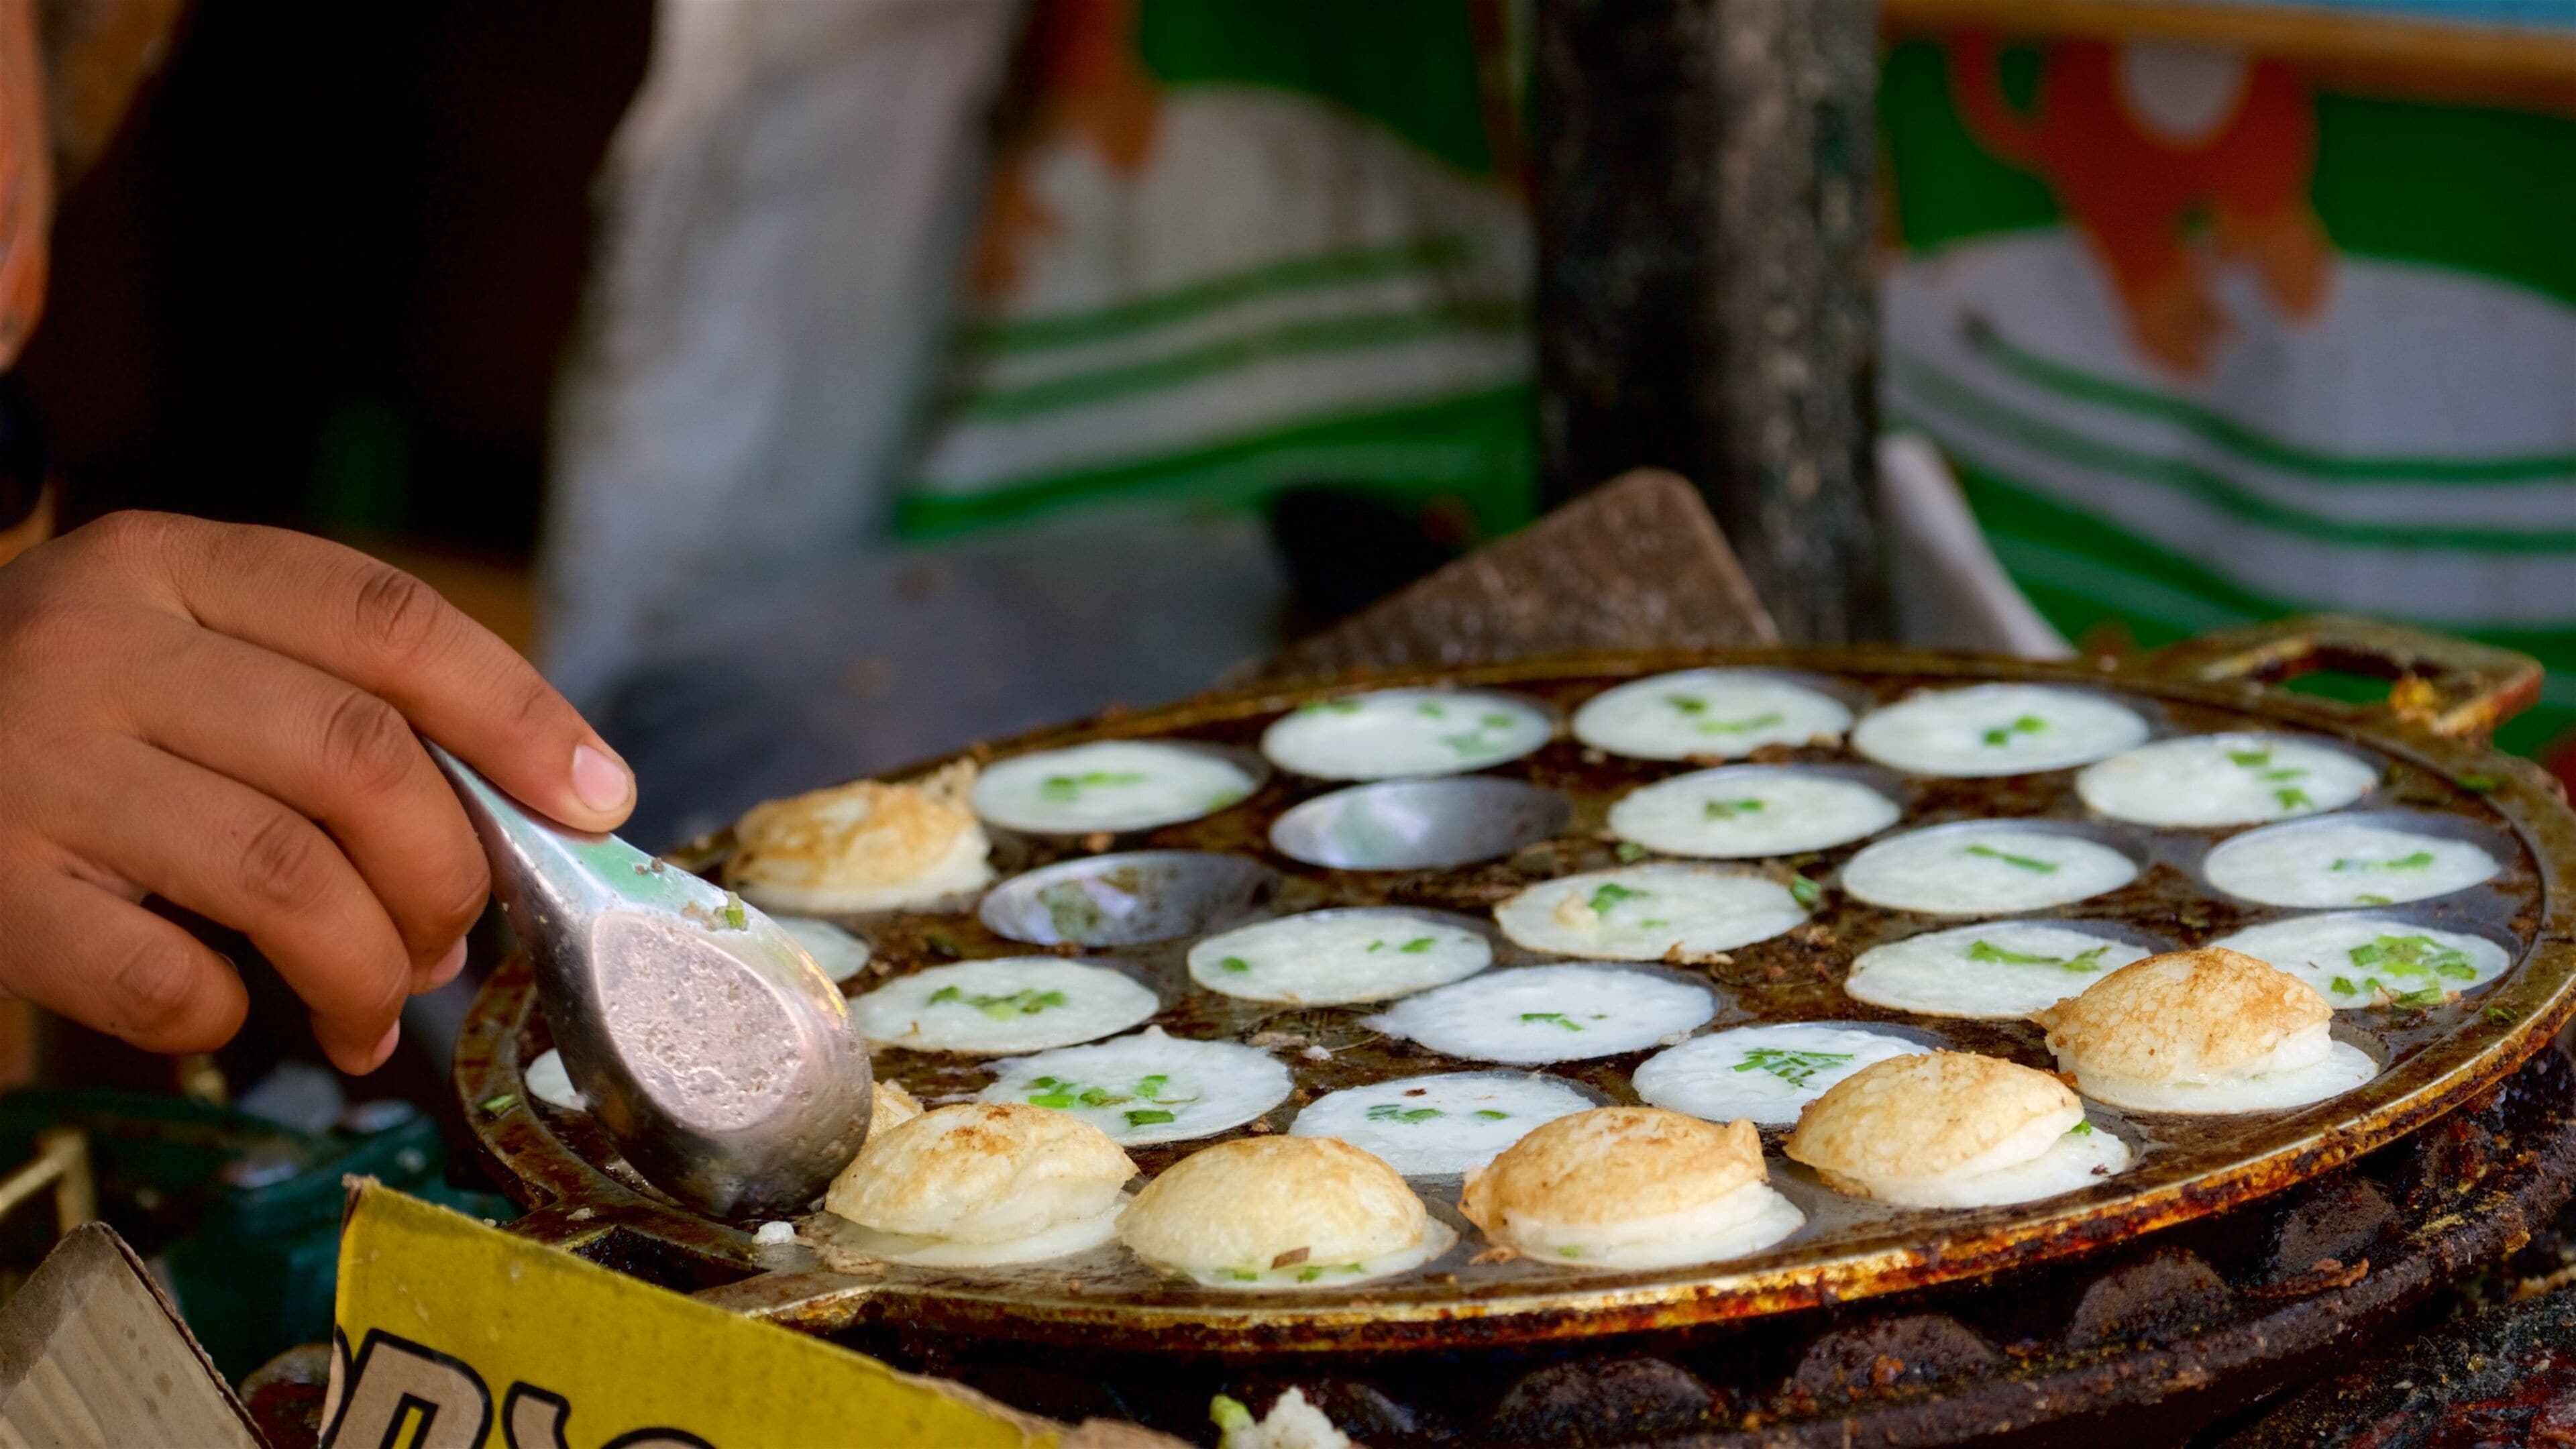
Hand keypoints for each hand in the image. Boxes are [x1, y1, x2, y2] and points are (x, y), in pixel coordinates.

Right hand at [0, 512, 634, 1071]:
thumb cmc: (75, 711)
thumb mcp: (188, 646)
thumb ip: (336, 695)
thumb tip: (528, 820)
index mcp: (177, 564)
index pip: (389, 622)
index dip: (520, 715)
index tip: (602, 799)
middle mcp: (101, 645)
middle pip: (356, 760)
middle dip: (445, 872)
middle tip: (453, 936)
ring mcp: (32, 765)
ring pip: (281, 878)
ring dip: (365, 967)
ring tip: (376, 1007)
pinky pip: (162, 978)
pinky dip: (230, 1015)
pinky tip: (236, 1014)